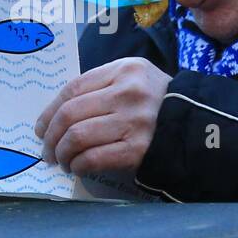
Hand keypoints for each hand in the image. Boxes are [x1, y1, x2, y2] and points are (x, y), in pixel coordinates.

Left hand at [34, 57, 171, 176]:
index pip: (72, 89)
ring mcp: (134, 122)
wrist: (197, 127)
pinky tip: (77, 167)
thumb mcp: (133, 79)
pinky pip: (94, 158)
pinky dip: (78, 165)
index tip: (41, 128)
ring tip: (62, 161)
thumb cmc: (157, 103)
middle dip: (51, 136)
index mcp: (124, 70)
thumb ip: (100, 88)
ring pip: (78, 137)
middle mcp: (128, 93)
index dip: (49, 111)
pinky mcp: (138, 149)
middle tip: (47, 150)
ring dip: (62, 153)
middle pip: (71, 114)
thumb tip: (55, 117)